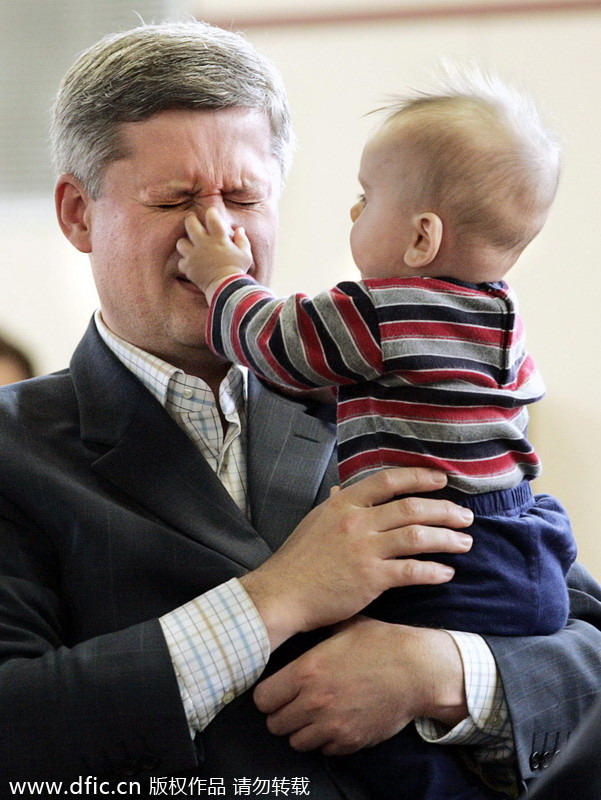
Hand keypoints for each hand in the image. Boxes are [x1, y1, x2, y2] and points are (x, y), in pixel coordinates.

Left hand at [176, 206, 251, 295]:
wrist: (226, 289)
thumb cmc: (238, 271)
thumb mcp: (245, 255)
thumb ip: (242, 240)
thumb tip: (239, 230)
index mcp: (218, 238)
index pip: (211, 216)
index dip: (211, 212)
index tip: (212, 214)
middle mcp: (203, 244)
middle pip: (190, 223)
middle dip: (190, 219)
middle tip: (192, 220)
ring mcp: (194, 255)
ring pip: (181, 242)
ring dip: (185, 243)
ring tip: (190, 246)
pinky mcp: (188, 267)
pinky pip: (181, 262)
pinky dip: (186, 263)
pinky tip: (192, 264)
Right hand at [240, 468, 472, 649]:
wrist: (281, 594)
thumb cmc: (297, 561)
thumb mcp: (314, 522)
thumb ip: (335, 506)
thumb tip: (341, 491)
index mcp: (343, 504)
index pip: (388, 481)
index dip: (418, 477)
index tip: (441, 479)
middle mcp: (357, 522)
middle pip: (411, 507)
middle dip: (444, 510)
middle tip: (465, 516)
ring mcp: (364, 550)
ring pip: (417, 536)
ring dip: (447, 538)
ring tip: (465, 542)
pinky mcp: (371, 579)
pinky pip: (411, 570)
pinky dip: (433, 571)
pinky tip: (446, 573)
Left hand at [253, 616, 467, 754]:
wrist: (418, 670)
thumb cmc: (382, 643)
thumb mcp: (344, 627)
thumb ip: (317, 635)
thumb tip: (301, 628)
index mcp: (307, 671)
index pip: (262, 698)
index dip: (268, 695)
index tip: (276, 691)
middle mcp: (315, 702)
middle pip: (275, 725)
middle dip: (281, 715)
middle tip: (294, 705)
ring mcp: (333, 725)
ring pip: (297, 742)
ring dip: (302, 730)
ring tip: (315, 715)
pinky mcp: (352, 741)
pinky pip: (325, 750)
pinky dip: (326, 740)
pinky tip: (336, 722)